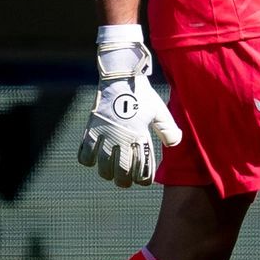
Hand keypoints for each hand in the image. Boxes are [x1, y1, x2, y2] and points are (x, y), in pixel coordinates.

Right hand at [77, 25, 181, 186]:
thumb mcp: (159, 111)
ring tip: (109, 174)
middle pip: (122, 171)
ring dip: (106, 173)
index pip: (143, 166)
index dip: (143, 178)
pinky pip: (84, 152)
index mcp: (140, 135)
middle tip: (124, 183)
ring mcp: (106, 133)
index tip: (143, 181)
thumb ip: (168, 129)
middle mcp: (123, 137)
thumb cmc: (143, 95)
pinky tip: (92, 160)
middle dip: (124, 181)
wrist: (121, 76)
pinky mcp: (92, 128)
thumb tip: (175, 143)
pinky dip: (87, 159)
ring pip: (103, 166)